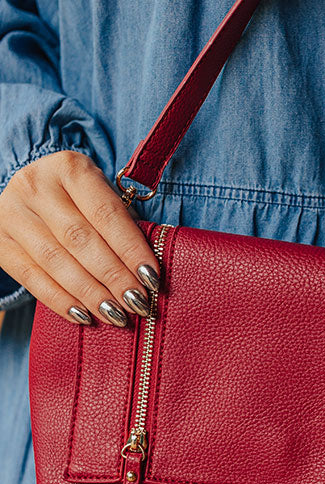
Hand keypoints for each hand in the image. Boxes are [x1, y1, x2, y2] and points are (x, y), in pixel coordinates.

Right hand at [0, 151, 160, 326]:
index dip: (130, 249)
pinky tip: (83, 316)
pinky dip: (60, 300)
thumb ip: (121, 224)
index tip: (151, 278)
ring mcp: (12, 212)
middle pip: (80, 240)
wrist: (31, 192)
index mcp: (70, 168)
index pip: (106, 214)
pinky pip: (31, 277)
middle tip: (137, 303)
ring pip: (55, 261)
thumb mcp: (100, 195)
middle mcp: (35, 185)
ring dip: (89, 294)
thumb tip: (146, 272)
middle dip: (113, 277)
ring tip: (115, 315)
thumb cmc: (80, 199)